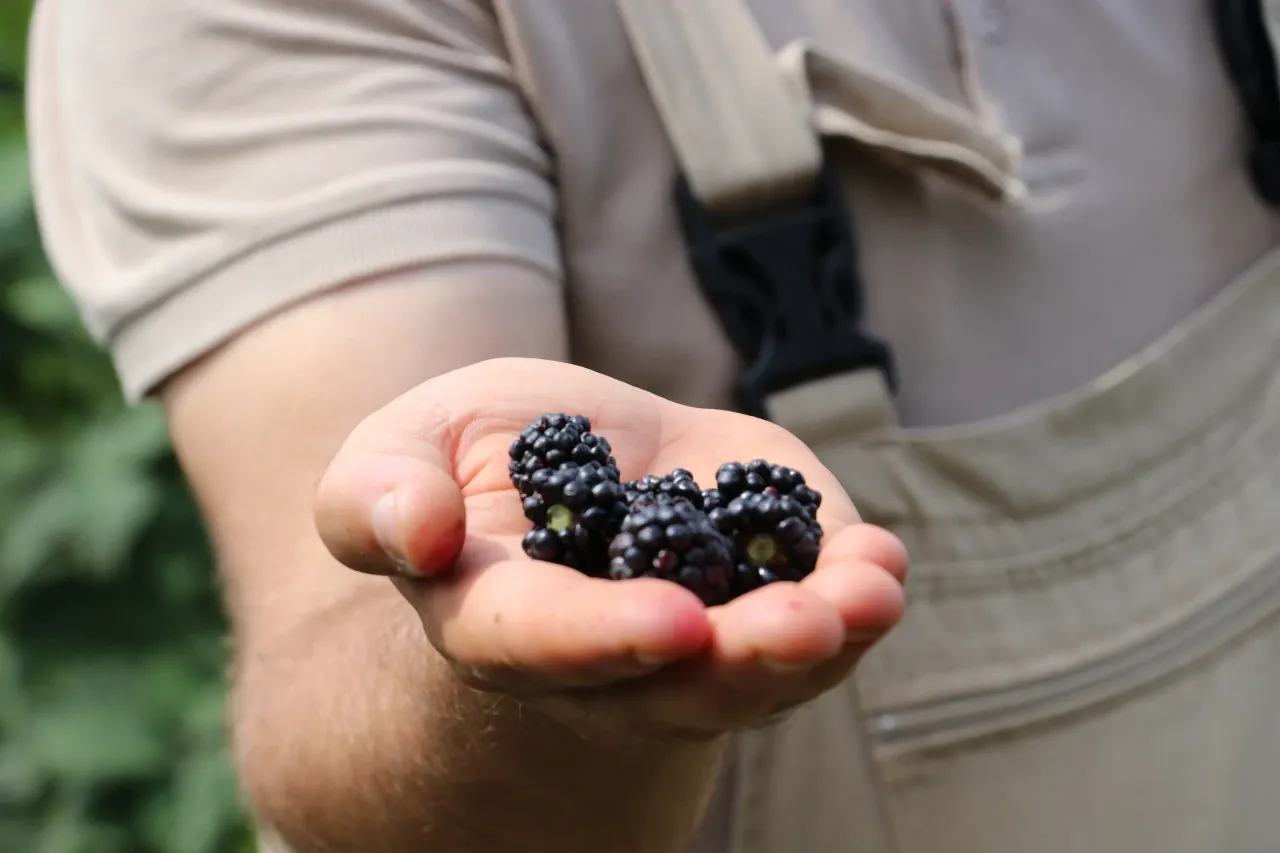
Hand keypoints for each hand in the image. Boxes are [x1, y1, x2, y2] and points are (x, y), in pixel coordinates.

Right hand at [314, 357, 906, 739]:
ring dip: (823, 639)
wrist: (571, 461)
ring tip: (871, 591)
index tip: (672, 621)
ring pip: (760, 670)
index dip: (604, 639)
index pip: (544, 645)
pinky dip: (856, 598)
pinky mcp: (762, 596)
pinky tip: (881, 564)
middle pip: (675, 683)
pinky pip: (815, 623)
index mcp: (502, 622)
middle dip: (744, 659)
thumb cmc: (474, 458)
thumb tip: (413, 531)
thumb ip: (375, 494)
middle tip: (805, 624)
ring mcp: (696, 639)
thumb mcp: (403, 446)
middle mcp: (606, 659)